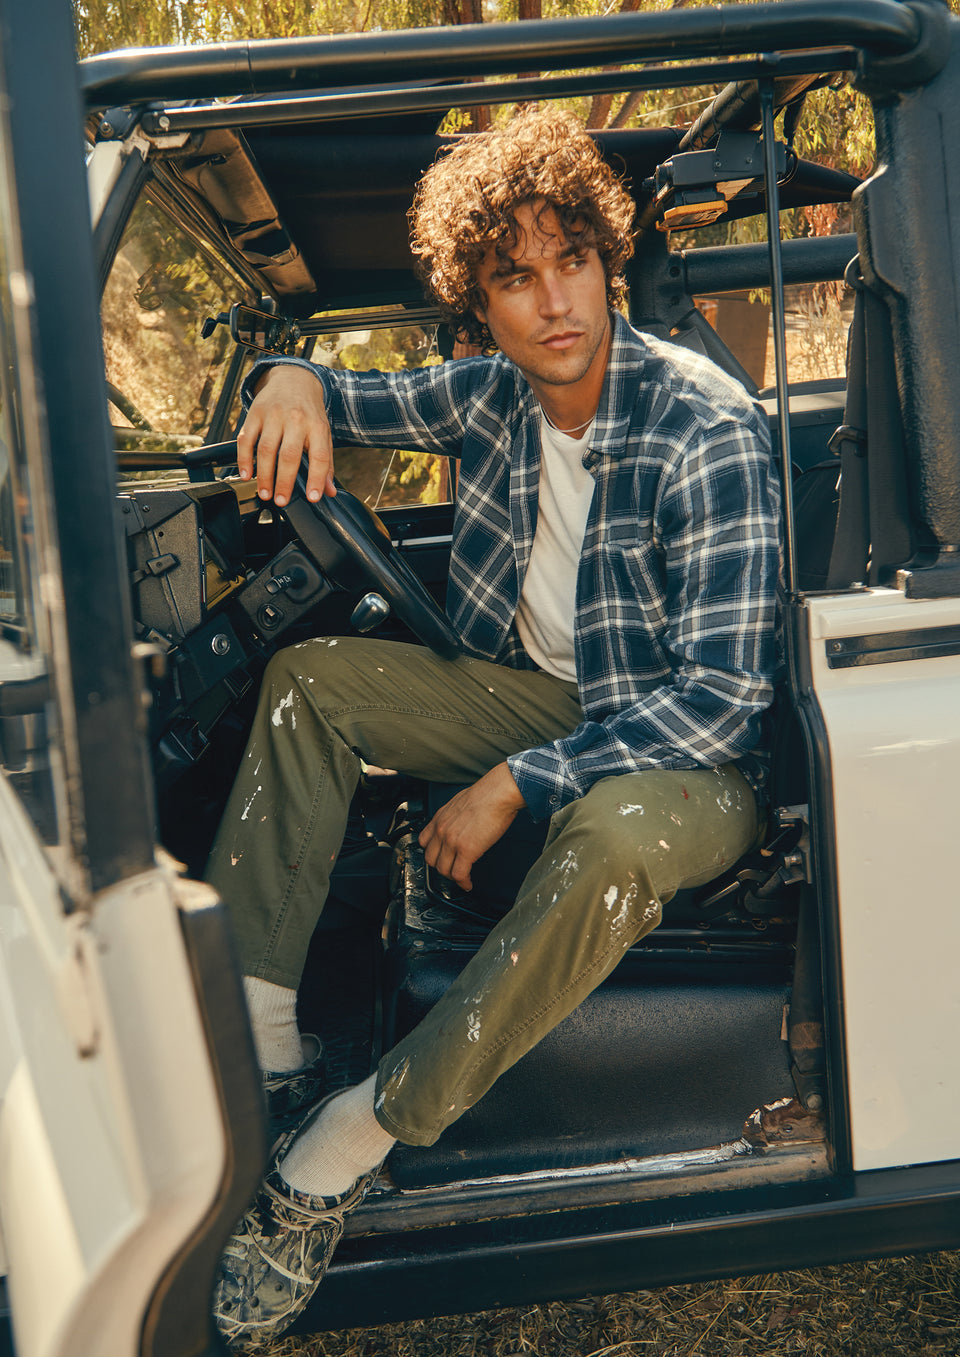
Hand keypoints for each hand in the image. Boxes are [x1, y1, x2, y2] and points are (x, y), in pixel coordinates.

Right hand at [236, 365, 334, 506]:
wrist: (294, 379)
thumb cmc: (309, 412)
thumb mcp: (323, 433)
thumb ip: (326, 463)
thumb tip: (329, 491)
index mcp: (316, 426)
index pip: (320, 456)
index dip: (317, 478)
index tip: (313, 497)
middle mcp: (295, 419)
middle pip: (288, 455)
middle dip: (284, 481)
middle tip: (281, 501)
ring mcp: (273, 415)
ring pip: (266, 449)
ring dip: (264, 475)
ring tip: (265, 493)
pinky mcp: (255, 413)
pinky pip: (246, 439)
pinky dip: (244, 459)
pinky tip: (246, 475)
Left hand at [419, 763, 526, 891]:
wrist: (499, 793)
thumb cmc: (488, 793)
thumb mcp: (461, 802)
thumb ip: (455, 816)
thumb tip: (461, 824)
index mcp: (440, 818)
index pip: (424, 842)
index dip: (433, 853)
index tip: (441, 858)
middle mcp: (441, 830)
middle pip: (431, 859)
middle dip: (441, 868)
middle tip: (452, 869)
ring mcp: (452, 842)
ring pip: (443, 870)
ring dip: (452, 877)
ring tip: (462, 878)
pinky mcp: (466, 850)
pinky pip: (459, 874)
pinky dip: (463, 883)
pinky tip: (468, 883)